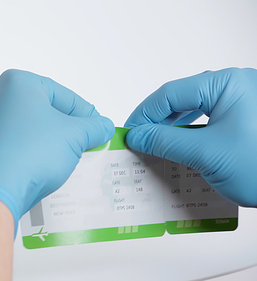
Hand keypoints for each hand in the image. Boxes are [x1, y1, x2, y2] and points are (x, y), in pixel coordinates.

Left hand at [0, 69, 114, 231]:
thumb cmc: (30, 154)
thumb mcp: (74, 136)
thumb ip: (93, 127)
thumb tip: (102, 127)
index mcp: (16, 83)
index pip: (63, 95)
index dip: (85, 113)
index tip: (97, 128)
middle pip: (41, 110)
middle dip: (64, 128)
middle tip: (82, 145)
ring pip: (24, 129)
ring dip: (45, 142)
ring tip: (63, 160)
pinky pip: (8, 146)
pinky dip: (25, 154)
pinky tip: (38, 169)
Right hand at [125, 68, 256, 206]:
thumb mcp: (207, 154)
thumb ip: (165, 141)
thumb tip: (137, 136)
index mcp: (227, 83)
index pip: (170, 93)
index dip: (144, 114)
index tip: (128, 133)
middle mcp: (235, 85)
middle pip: (181, 99)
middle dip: (157, 122)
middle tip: (138, 142)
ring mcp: (243, 100)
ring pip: (194, 109)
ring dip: (173, 129)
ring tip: (155, 146)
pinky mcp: (247, 117)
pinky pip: (209, 119)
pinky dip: (191, 134)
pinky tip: (180, 149)